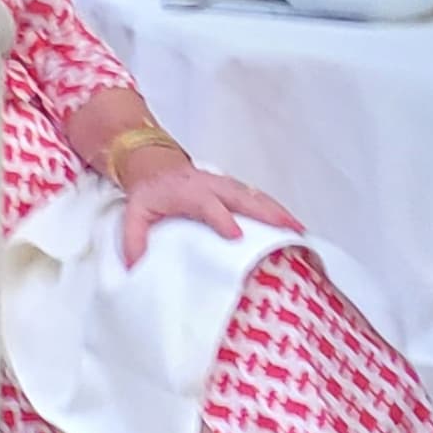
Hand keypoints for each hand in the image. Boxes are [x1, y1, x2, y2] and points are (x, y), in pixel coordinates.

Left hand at [119, 153, 297, 266]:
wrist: (156, 166)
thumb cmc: (149, 194)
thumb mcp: (133, 215)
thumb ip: (133, 240)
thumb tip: (135, 266)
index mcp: (189, 193)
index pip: (208, 206)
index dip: (222, 219)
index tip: (236, 236)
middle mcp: (213, 186)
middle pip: (244, 198)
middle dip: (267, 214)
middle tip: (287, 230)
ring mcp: (227, 185)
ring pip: (257, 197)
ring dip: (279, 212)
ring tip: (299, 230)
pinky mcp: (235, 188)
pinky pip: (259, 197)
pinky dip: (277, 209)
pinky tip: (292, 223)